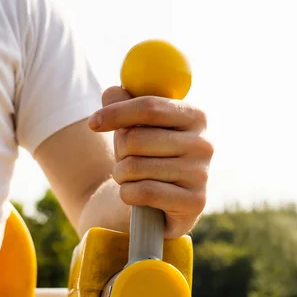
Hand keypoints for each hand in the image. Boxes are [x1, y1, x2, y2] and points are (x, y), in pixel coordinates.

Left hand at [88, 87, 213, 237]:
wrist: (158, 204)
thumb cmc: (146, 157)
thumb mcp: (133, 127)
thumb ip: (123, 104)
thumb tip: (112, 92)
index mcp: (195, 116)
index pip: (149, 107)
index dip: (117, 113)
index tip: (92, 122)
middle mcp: (203, 144)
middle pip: (137, 139)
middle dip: (119, 151)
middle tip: (124, 159)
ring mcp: (201, 175)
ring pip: (136, 168)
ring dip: (121, 175)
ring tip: (130, 178)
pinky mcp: (195, 203)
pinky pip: (145, 193)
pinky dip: (128, 194)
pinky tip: (135, 195)